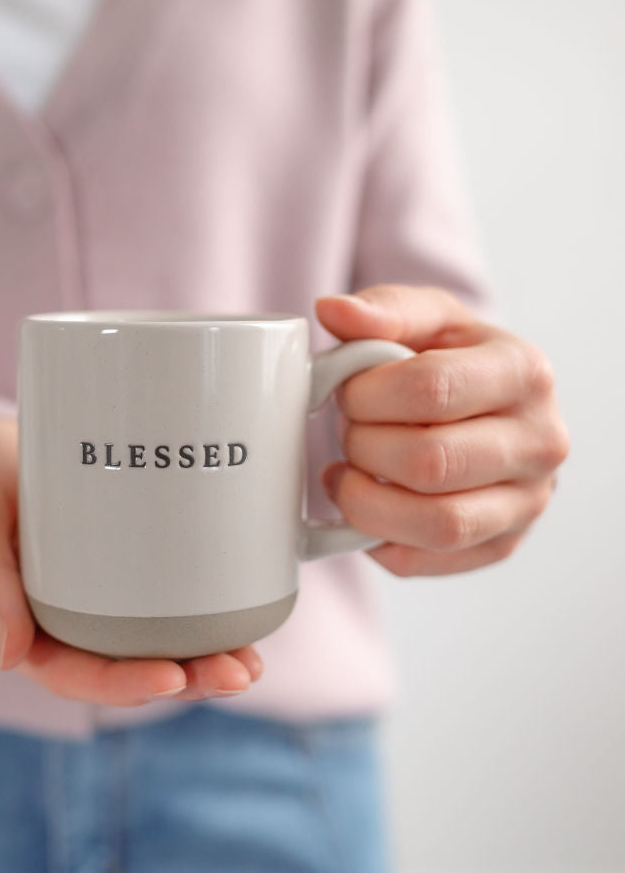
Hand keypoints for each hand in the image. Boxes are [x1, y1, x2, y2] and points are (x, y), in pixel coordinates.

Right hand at [0, 416, 262, 704]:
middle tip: (236, 673)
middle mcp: (64, 627)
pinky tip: (245, 623)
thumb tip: (8, 657)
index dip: (123, 684)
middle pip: (126, 671)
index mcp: (20, 630)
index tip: (173, 678)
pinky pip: (166, 606)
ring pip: (153, 646)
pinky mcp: (125, 571)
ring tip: (250, 662)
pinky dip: (204, 620)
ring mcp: (97, 602)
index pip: (74, 675)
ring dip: (204, 662)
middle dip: (185, 680)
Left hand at [316, 286, 569, 575]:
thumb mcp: (429, 321)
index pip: (432, 388)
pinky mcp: (500, 546)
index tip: (348, 391)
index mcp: (523, 372)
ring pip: (437, 524)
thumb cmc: (455, 362)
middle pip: (431, 461)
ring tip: (347, 476)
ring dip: (367, 503)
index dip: (367, 394)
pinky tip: (367, 507)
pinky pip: (425, 562)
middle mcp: (540, 442)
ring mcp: (526, 503)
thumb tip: (333, 311)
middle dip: (365, 447)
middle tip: (350, 432)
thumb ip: (383, 310)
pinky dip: (377, 539)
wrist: (493, 413)